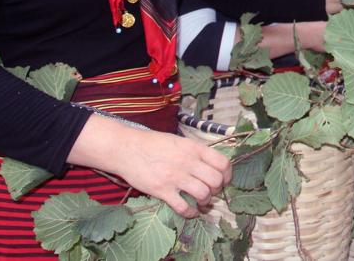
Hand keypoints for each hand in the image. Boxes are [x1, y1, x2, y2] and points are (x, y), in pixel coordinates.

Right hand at [114, 129, 231, 217]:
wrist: (126, 148)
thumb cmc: (153, 144)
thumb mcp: (179, 141)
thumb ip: (196, 152)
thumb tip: (211, 165)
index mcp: (194, 148)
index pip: (223, 163)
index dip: (227, 175)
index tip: (223, 181)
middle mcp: (188, 161)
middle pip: (216, 180)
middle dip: (217, 190)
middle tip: (211, 192)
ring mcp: (175, 176)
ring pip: (204, 194)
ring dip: (205, 201)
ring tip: (201, 202)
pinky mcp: (162, 190)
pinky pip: (184, 207)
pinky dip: (191, 213)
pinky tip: (190, 211)